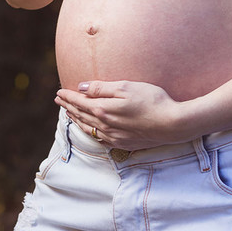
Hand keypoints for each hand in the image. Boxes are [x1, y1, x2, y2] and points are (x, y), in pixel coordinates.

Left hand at [55, 80, 190, 150]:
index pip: (80, 101)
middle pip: (81, 115)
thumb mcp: (127, 87)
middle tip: (59, 100)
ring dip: (76, 119)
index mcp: (103, 109)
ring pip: (87, 127)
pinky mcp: (122, 142)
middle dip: (69, 106)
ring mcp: (112, 135)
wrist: (171, 124)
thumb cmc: (152, 101)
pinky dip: (89, 131)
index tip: (59, 91)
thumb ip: (102, 88)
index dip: (69, 96)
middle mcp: (104, 125)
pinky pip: (98, 137)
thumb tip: (81, 88)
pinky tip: (89, 129)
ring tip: (69, 113)